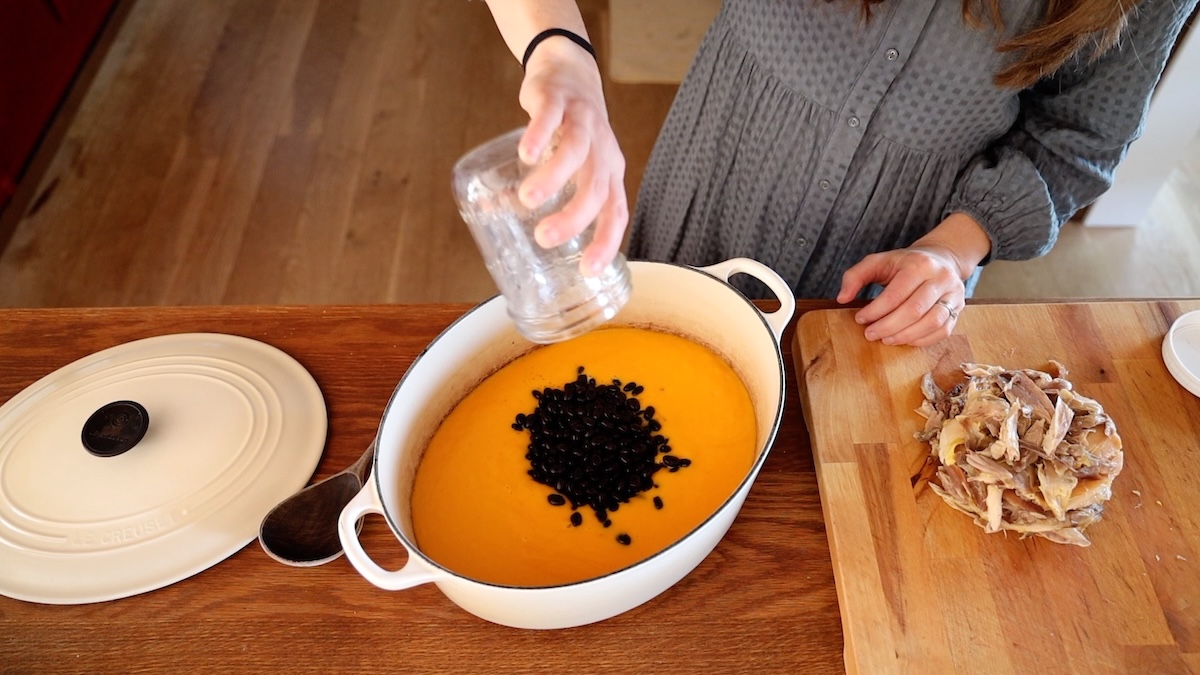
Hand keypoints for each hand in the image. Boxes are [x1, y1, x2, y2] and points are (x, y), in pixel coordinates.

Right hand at [516, 39, 627, 275]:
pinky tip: (526, 154)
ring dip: (555, 179)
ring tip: (529, 200)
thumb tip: (493, 215)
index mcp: (609, 174)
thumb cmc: (570, 132)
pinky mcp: (559, 101)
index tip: (587, 270)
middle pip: (596, 188)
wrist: (570, 72)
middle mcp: (601, 151)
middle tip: (544, 238)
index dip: (606, 243)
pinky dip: (540, 136)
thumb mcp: (567, 166)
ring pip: (576, 153)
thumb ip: (536, 190)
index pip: (616, 214)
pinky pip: (552, 118)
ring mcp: (583, 124)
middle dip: (573, 218)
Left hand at [837, 246, 966, 346]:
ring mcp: (953, 294)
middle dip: (888, 326)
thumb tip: (842, 298)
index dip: (876, 311)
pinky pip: (943, 331)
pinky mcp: (959, 309)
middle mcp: (940, 278)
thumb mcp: (877, 261)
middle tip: (870, 334)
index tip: (860, 319)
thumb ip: (855, 276)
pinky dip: (922, 340)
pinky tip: (904, 340)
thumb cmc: (904, 263)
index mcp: (919, 264)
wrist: (941, 258)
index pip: (895, 294)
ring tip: (886, 339)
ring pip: (931, 322)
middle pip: (914, 310)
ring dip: (905, 336)